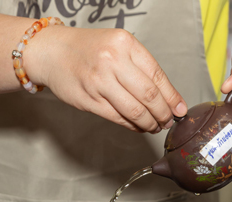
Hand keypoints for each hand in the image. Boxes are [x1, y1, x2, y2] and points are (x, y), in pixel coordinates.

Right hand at [27, 27, 187, 132]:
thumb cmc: (86, 49)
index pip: (157, 76)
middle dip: (163, 113)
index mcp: (125, 44)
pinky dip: (131, 125)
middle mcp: (112, 62)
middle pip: (148, 95)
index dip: (172, 96)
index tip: (180, 109)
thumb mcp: (116, 45)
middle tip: (169, 121)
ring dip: (149, 122)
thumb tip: (165, 96)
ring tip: (155, 126)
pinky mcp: (88, 100)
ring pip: (134, 110)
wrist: (51, 52)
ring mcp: (99, 83)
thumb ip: (139, 66)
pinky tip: (137, 126)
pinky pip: (117, 117)